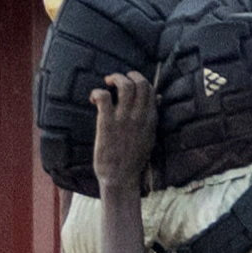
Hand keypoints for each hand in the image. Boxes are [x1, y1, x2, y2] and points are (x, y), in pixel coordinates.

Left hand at [89, 71, 156, 195]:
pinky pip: (104, 97)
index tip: (130, 83)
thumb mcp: (149, 136)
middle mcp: (140, 116)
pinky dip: (97, 92)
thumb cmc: (133, 158)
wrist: (120, 178)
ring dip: (115, 78)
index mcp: (150, 119)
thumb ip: (152, 116)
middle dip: (128, 75)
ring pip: (124, 85)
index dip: (140, 80)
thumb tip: (158, 97)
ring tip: (107, 83)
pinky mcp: (107, 123)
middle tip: (117, 80)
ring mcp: (124, 119)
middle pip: (140, 83)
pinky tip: (93, 98)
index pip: (150, 89)